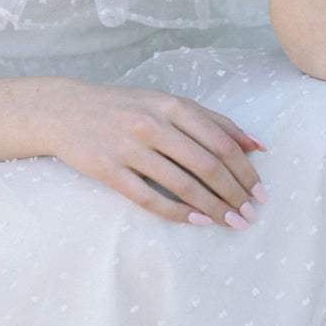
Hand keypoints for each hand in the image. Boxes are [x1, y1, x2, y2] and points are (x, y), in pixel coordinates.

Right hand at [45, 81, 266, 230]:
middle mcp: (152, 124)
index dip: (244, 171)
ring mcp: (128, 147)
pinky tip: (196, 221)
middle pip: (206, 165)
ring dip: (212, 208)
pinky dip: (177, 212)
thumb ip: (211, 120)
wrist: (66, 111)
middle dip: (234, 194)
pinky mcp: (108, 171)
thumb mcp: (166, 102)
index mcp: (171, 105)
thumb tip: (257, 146)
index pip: (220, 141)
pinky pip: (149, 198)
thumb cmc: (125, 108)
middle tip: (250, 215)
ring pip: (181, 184)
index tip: (260, 192)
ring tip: (230, 222)